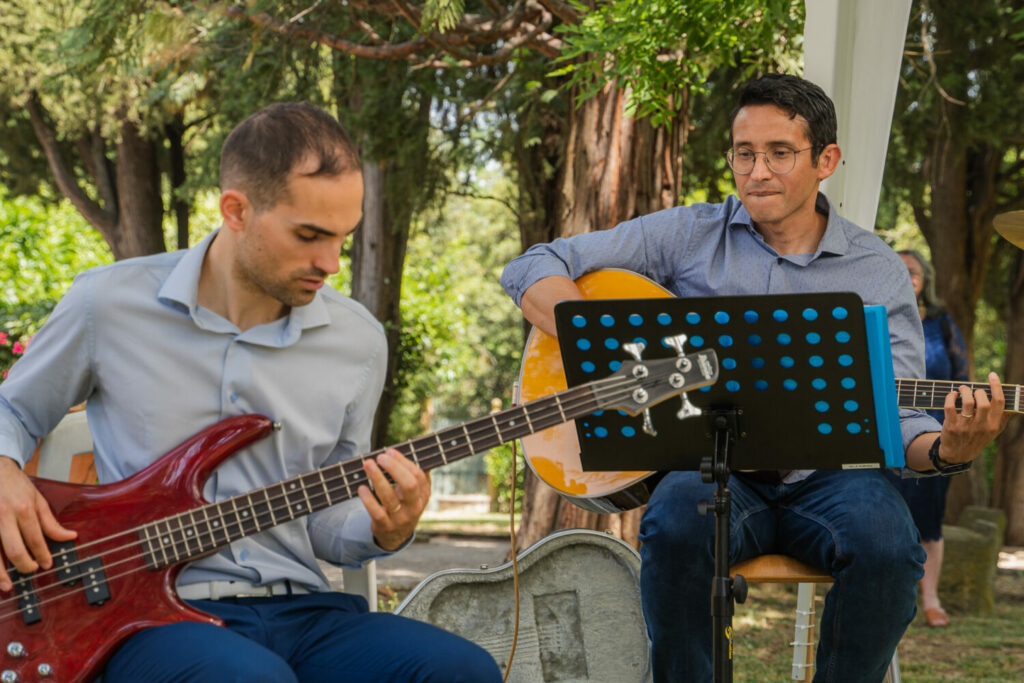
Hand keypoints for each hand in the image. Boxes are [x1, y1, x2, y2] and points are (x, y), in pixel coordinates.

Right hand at [0, 456, 76, 591]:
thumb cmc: (15, 485)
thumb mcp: (37, 499)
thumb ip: (50, 522)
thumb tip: (70, 537)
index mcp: (23, 509)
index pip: (35, 539)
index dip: (42, 555)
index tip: (46, 564)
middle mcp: (4, 516)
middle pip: (14, 550)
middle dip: (24, 565)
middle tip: (31, 571)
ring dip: (0, 574)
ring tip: (7, 585)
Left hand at [357, 449, 429, 550]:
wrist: (397, 535)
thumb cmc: (404, 505)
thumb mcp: (415, 492)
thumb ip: (413, 474)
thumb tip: (403, 450)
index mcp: (423, 494)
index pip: (418, 475)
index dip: (403, 462)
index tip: (389, 451)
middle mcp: (414, 506)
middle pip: (409, 485)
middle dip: (394, 468)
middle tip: (380, 457)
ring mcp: (400, 518)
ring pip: (389, 497)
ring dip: (377, 478)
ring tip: (368, 464)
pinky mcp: (385, 526)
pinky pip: (376, 512)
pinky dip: (368, 499)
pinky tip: (361, 488)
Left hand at [938, 372, 1010, 464]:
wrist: (959, 455)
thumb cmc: (978, 438)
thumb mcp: (994, 431)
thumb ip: (1003, 416)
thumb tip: (1013, 400)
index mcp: (994, 425)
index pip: (999, 403)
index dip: (996, 386)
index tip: (992, 375)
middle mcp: (981, 426)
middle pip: (984, 402)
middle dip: (978, 391)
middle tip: (974, 390)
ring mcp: (966, 427)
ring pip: (967, 403)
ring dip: (964, 391)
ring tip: (962, 388)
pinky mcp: (951, 426)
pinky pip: (950, 407)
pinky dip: (950, 397)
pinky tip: (952, 395)